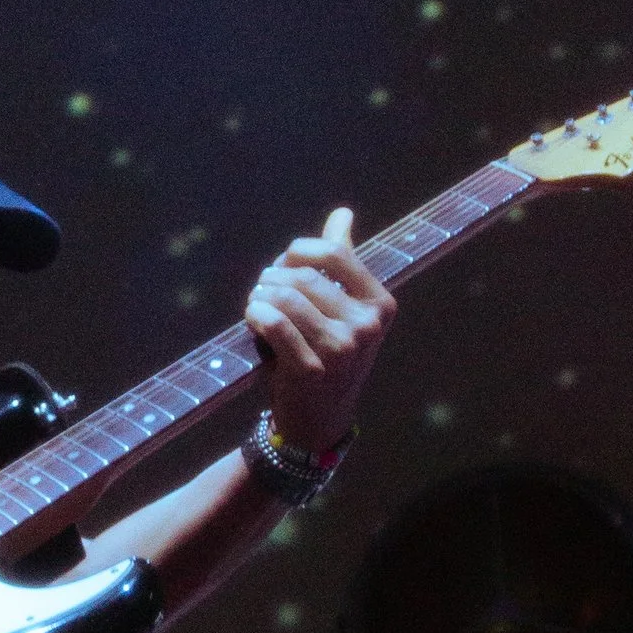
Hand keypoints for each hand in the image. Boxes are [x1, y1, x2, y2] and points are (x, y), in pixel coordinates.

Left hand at [245, 208, 393, 454]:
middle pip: (304, 275)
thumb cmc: (328, 353)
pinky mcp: (311, 368)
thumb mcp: (343, 308)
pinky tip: (253, 318)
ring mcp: (341, 349)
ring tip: (257, 304)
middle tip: (263, 289)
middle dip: (273, 276)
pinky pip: (274, 323)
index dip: (298, 251)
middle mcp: (366, 326)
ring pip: (285, 297)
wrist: (319, 418)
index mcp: (380, 304)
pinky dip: (255, 315)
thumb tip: (343, 213)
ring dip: (260, 296)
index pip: (334, 253)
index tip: (284, 265)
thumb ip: (342, 260)